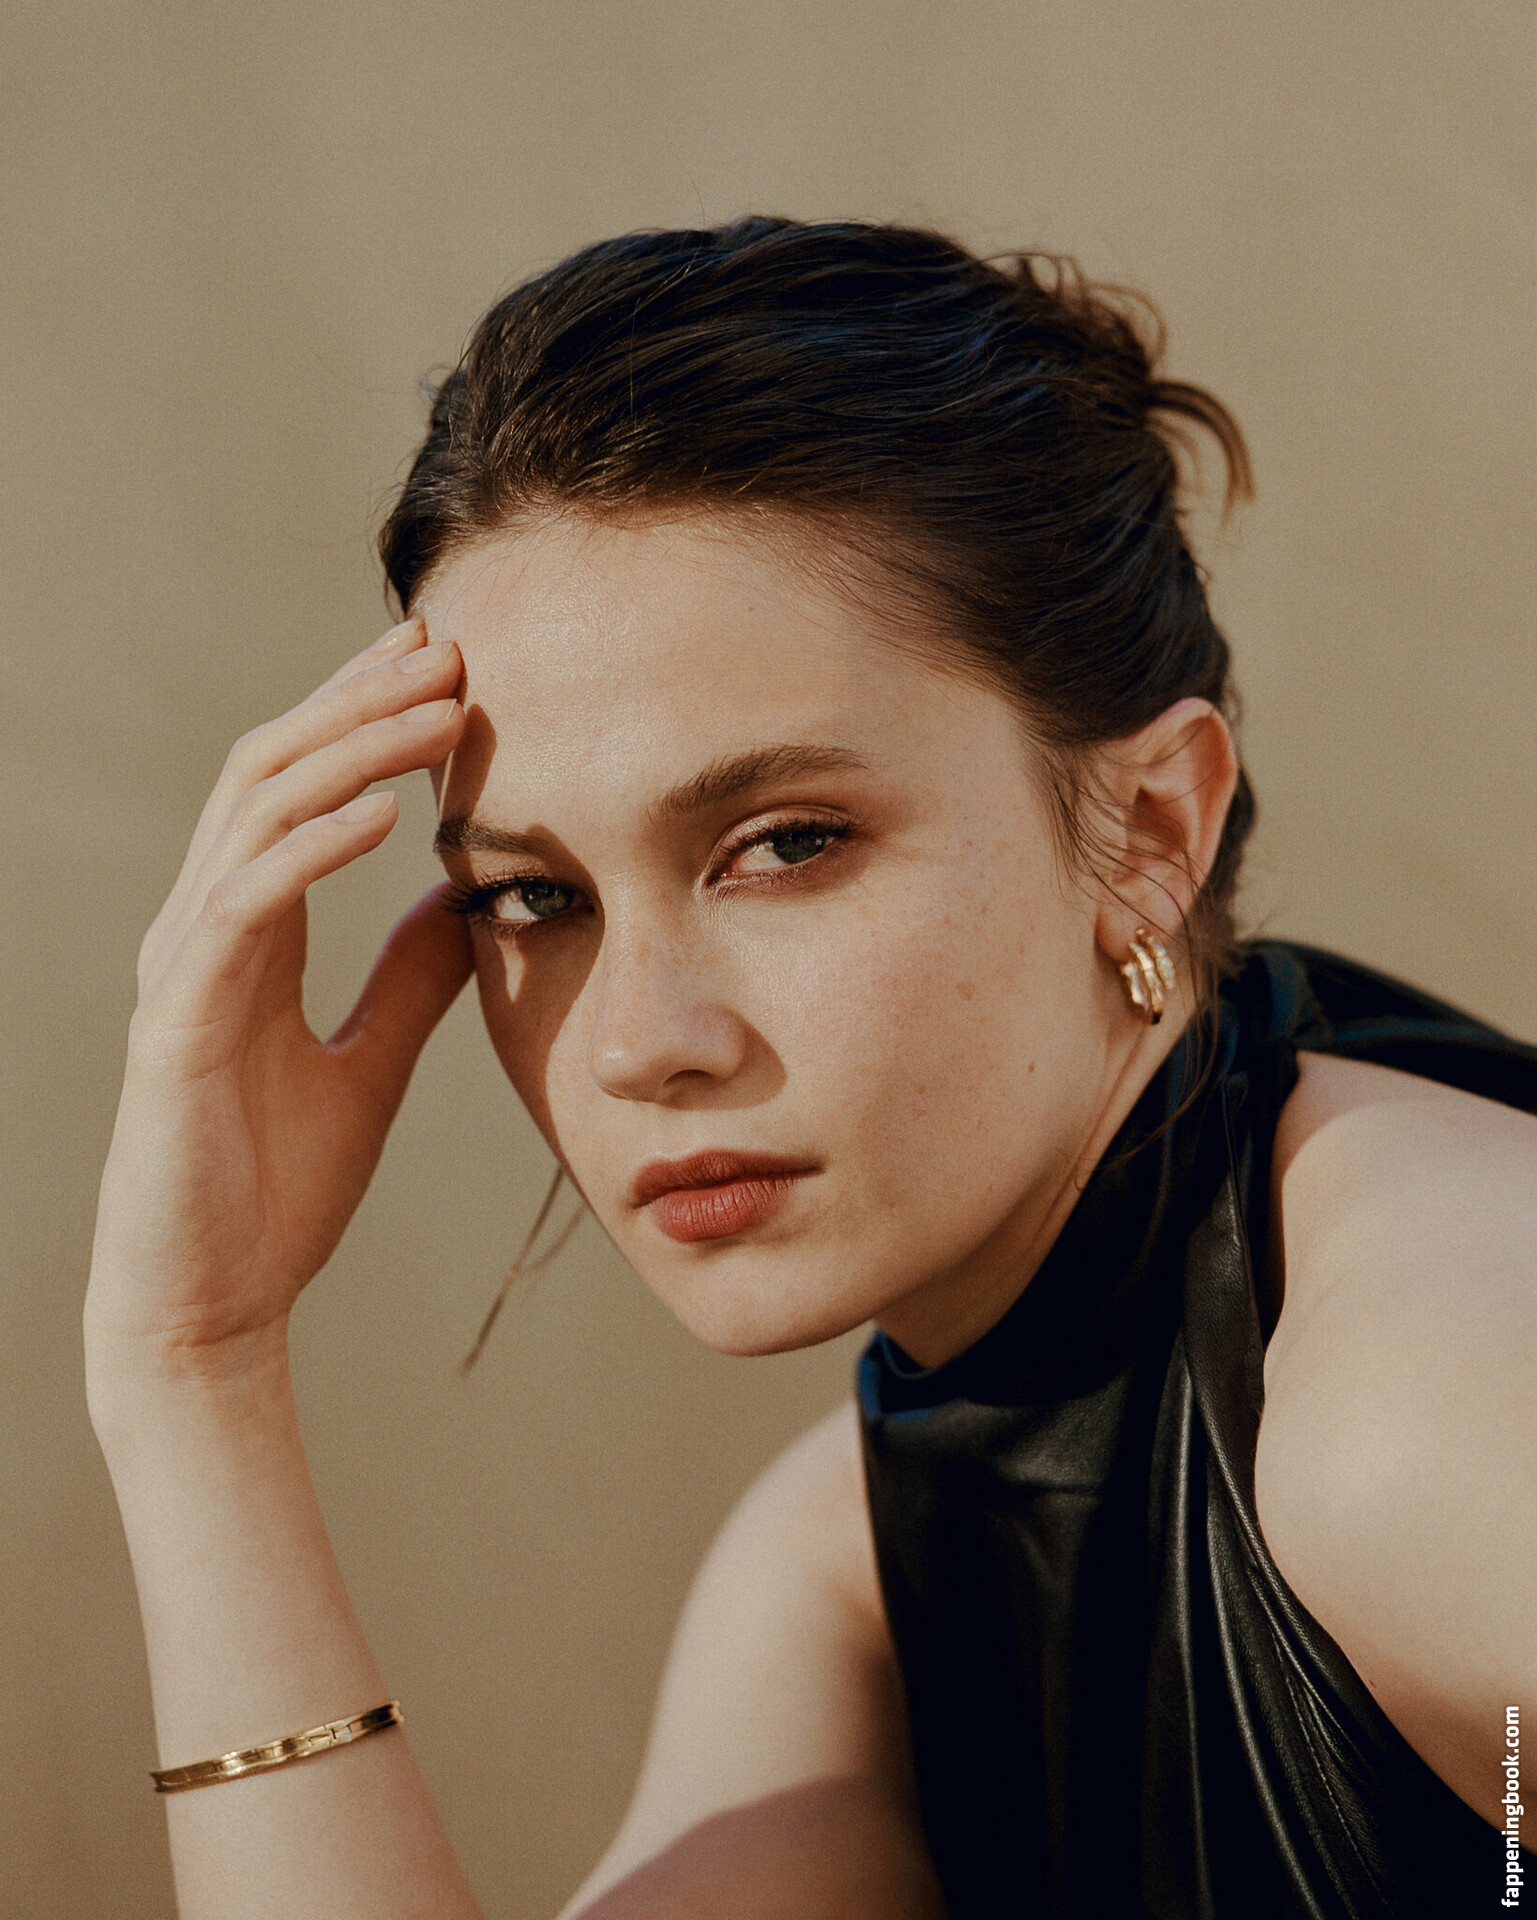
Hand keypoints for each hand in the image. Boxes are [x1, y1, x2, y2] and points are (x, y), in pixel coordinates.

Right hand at [86, 620, 471, 1382]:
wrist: (211, 1305)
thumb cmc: (277, 1190)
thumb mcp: (370, 1060)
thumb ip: (406, 977)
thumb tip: (460, 901)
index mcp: (242, 933)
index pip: (297, 788)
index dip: (360, 718)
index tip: (445, 666)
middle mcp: (200, 930)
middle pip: (271, 771)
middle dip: (357, 701)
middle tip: (448, 646)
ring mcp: (182, 972)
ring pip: (256, 816)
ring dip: (349, 749)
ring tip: (438, 705)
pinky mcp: (178, 1028)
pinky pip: (242, 910)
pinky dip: (310, 850)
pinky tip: (381, 817)